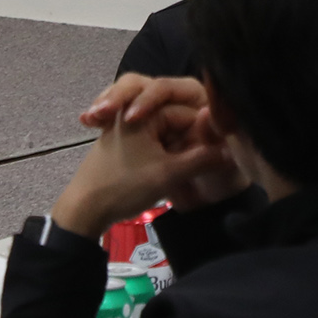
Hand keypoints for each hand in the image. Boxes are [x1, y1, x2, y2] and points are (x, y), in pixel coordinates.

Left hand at [73, 75, 244, 209]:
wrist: (85, 209)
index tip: (214, 154)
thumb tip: (232, 151)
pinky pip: (151, 136)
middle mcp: (132, 108)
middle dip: (189, 138)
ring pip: (163, 128)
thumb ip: (202, 158)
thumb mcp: (169, 174)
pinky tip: (169, 167)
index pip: (186, 113)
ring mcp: (125, 124)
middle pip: (173, 116)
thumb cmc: (125, 185)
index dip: (203, 134)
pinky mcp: (122, 140)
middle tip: (200, 160)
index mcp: (141, 108)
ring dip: (176, 147)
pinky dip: (163, 150)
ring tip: (184, 167)